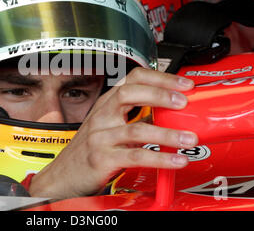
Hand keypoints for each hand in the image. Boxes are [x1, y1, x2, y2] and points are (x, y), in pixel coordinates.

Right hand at [28, 67, 197, 198]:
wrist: (64, 175)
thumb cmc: (89, 150)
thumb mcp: (110, 127)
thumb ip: (135, 118)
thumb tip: (169, 113)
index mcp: (106, 104)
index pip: (133, 79)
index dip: (159, 78)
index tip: (182, 84)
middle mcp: (102, 116)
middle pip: (130, 93)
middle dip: (160, 94)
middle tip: (184, 102)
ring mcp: (100, 137)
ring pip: (136, 129)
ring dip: (167, 133)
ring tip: (189, 138)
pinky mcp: (102, 158)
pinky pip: (135, 156)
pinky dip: (160, 158)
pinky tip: (176, 160)